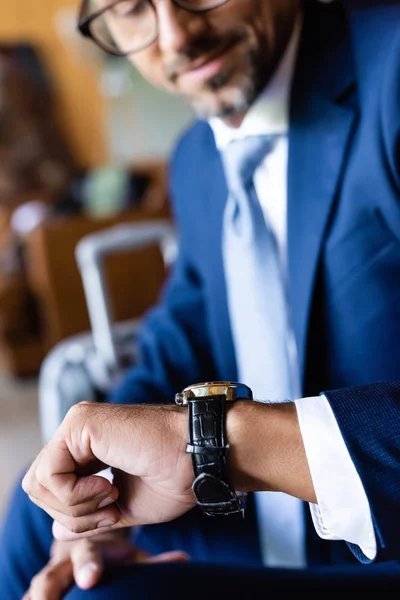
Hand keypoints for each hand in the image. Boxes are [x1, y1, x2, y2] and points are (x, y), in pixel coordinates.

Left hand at [22, 402, 195, 539]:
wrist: (198, 457)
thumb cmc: (173, 478)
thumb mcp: (125, 506)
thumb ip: (90, 515)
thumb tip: (57, 533)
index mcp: (89, 447)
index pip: (52, 489)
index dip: (76, 516)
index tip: (113, 515)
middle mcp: (79, 432)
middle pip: (39, 487)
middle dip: (71, 514)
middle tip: (111, 510)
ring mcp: (78, 424)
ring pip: (39, 483)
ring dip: (75, 506)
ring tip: (112, 497)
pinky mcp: (80, 423)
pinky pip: (50, 475)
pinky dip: (75, 494)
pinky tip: (109, 486)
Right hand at [23, 529, 189, 599]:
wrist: (85, 543)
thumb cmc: (112, 556)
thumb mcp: (131, 559)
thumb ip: (154, 564)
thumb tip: (184, 560)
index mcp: (88, 548)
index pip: (87, 555)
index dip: (88, 566)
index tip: (91, 579)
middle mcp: (63, 561)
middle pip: (50, 577)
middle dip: (48, 590)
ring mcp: (49, 577)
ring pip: (36, 588)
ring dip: (35, 599)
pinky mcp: (42, 589)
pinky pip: (30, 597)